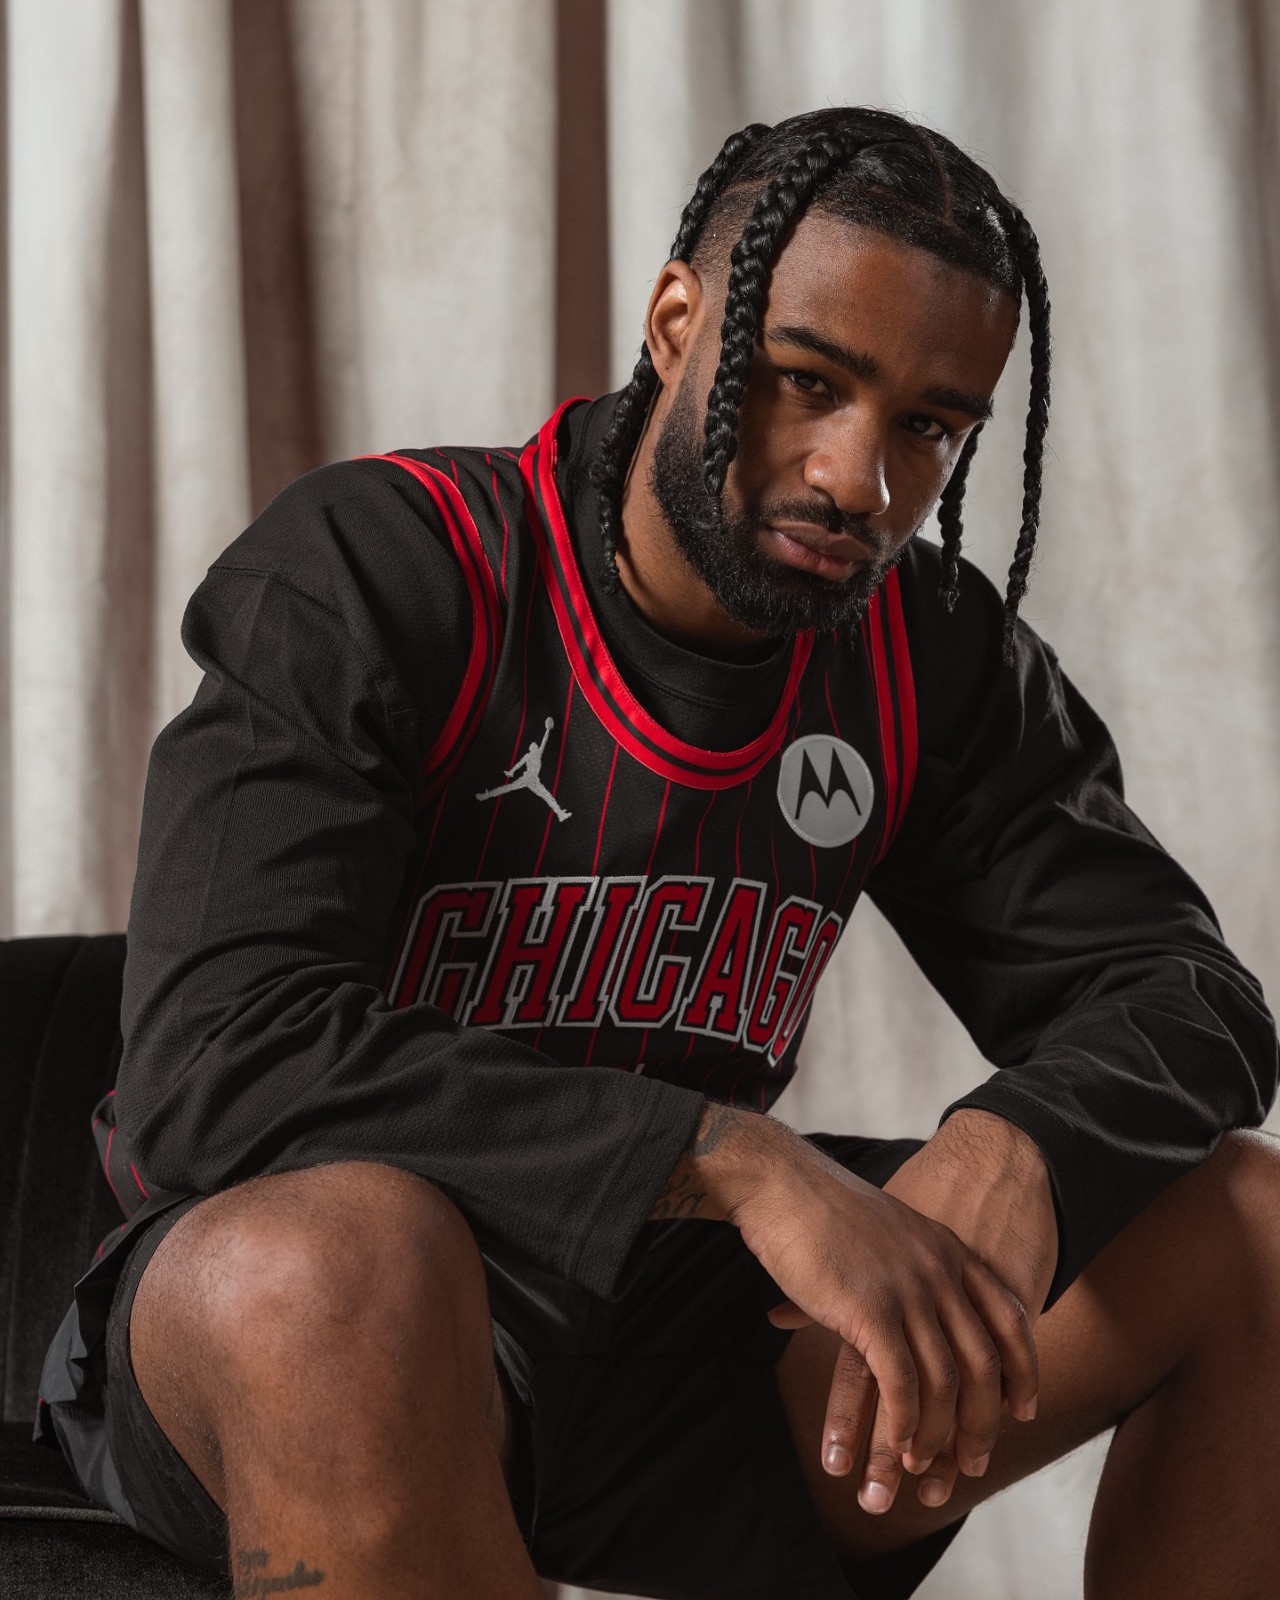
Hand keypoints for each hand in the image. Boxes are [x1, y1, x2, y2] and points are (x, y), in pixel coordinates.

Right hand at [661, 1107, 1040, 1511]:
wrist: (781, 1183)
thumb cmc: (822, 1208)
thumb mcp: (890, 1228)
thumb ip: (913, 1261)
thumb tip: (916, 1294)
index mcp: (948, 1250)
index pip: (1009, 1318)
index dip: (1023, 1369)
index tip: (1024, 1408)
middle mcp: (939, 1271)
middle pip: (983, 1361)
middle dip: (983, 1421)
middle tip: (973, 1462)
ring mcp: (907, 1291)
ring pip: (943, 1382)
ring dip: (935, 1436)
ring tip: (918, 1470)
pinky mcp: (869, 1311)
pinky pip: (901, 1384)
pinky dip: (902, 1424)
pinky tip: (893, 1446)